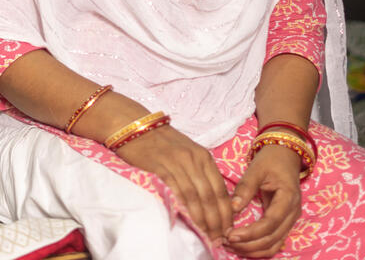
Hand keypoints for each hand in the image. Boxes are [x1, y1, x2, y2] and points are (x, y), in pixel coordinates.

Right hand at [115, 125, 231, 241]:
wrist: (136, 127)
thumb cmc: (161, 141)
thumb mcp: (188, 152)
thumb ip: (200, 172)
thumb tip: (211, 200)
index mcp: (204, 156)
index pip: (221, 189)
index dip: (226, 211)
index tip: (228, 228)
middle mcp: (194, 160)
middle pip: (211, 196)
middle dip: (217, 220)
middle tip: (219, 238)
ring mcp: (178, 163)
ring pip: (196, 197)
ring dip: (203, 219)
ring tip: (207, 235)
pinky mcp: (161, 168)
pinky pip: (177, 192)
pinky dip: (185, 209)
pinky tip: (189, 222)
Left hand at [226, 144, 302, 256]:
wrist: (286, 154)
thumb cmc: (271, 160)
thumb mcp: (256, 169)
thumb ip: (246, 188)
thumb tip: (233, 208)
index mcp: (288, 198)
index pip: (270, 223)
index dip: (250, 233)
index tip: (230, 235)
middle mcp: (292, 213)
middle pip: (272, 239)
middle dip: (248, 245)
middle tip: (226, 242)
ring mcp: (290, 219)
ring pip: (274, 245)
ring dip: (253, 250)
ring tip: (231, 246)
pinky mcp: (285, 222)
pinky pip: (274, 241)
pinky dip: (259, 248)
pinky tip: (243, 246)